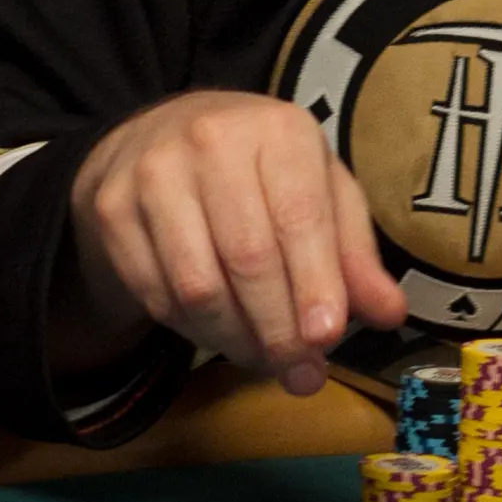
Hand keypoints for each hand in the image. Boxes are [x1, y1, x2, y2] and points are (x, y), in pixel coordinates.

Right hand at [69, 91, 407, 393]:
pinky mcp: (112, 209)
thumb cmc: (262, 172)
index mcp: (277, 128)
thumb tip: (390, 314)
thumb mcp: (320, 193)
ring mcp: (152, 172)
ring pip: (197, 285)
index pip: (299, 216)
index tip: (327, 337)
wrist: (161, 137)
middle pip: (248, 257)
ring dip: (236, 339)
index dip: (314, 282)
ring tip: (264, 359)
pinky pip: (156, 294)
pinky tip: (219, 333)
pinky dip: (192, 330)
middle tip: (301, 373)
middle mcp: (211, 139)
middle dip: (279, 328)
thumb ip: (354, 254)